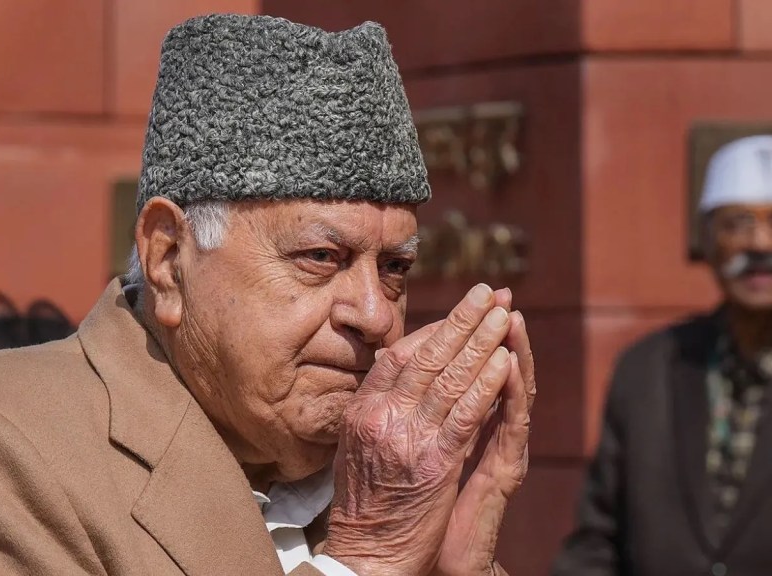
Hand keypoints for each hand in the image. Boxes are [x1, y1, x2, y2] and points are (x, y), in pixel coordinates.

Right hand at [324, 284, 514, 575]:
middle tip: (490, 293)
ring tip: (506, 314)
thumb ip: (378, 409)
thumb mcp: (356, 446)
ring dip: (482, 342)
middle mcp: (381, 417)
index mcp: (361, 410)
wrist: (365, 553)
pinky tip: (506, 362)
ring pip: (450, 378)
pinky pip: (466, 414)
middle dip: (463, 321)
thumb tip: (400, 374)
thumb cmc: (365, 502)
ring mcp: (407, 437)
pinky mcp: (435, 462)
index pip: (399, 356)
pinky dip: (488, 385)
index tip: (460, 310)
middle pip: (426, 356)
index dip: (433, 329)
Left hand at [432, 310, 533, 575]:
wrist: (405, 562)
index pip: (473, 373)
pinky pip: (511, 425)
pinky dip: (509, 391)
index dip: (470, 337)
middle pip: (495, 373)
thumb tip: (407, 377)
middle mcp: (487, 437)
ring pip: (510, 392)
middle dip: (492, 331)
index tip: (470, 302)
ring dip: (509, 351)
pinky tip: (509, 364)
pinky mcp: (503, 474)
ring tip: (509, 315)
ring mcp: (500, 453)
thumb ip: (424, 419)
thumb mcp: (413, 456)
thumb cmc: (408, 514)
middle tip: (496, 294)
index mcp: (463, 430)